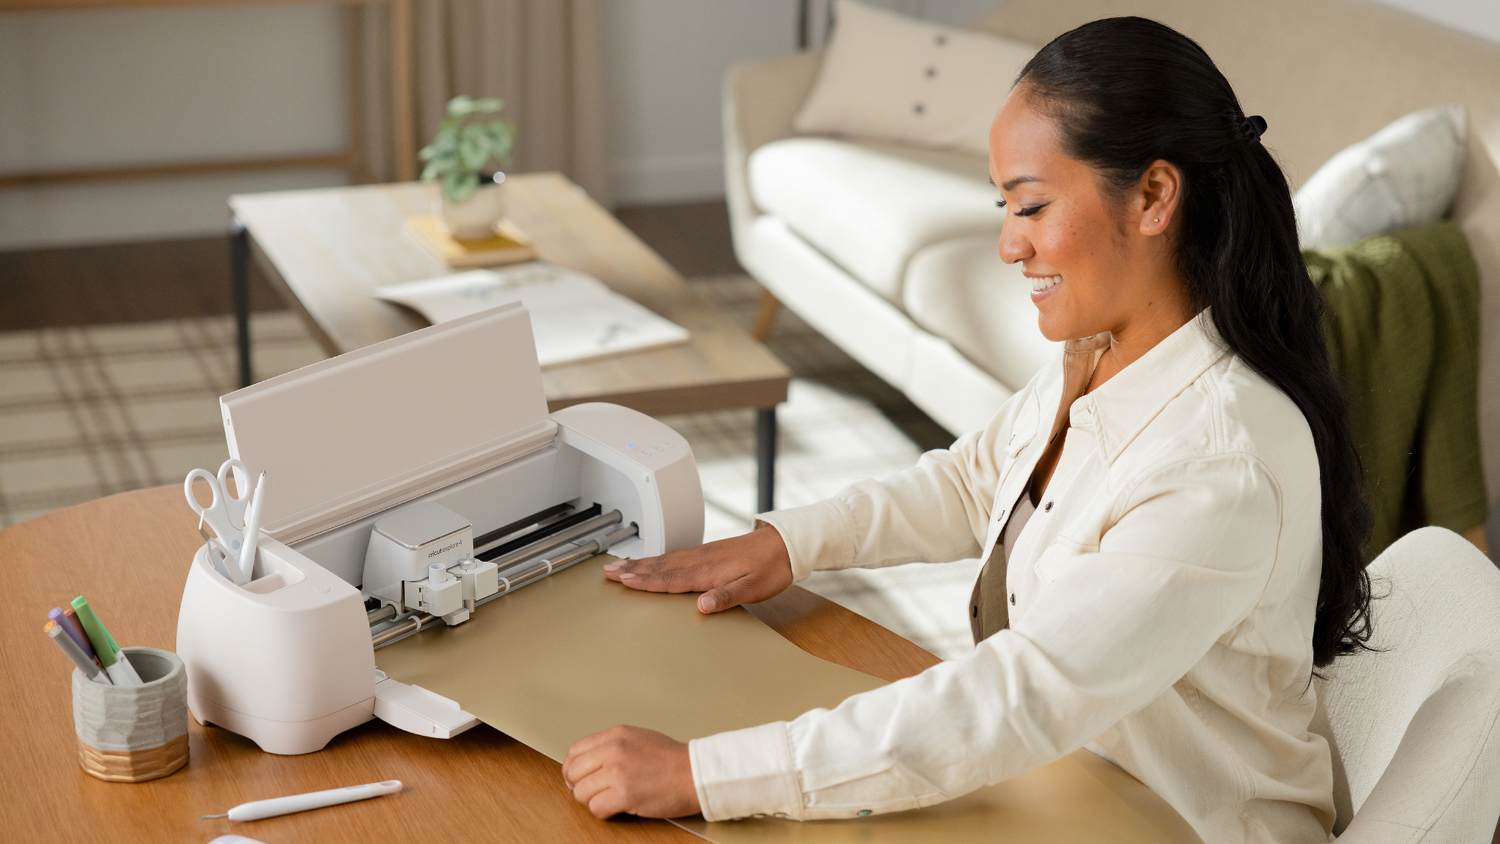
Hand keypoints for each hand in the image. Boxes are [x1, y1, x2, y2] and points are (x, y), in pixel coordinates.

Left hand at [563, 726, 699, 818]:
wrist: (695, 773)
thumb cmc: (673, 759)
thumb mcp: (639, 738)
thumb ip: (612, 746)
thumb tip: (589, 762)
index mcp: (616, 735)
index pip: (575, 751)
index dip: (571, 768)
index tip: (576, 778)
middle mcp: (613, 751)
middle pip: (574, 773)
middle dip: (579, 786)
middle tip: (593, 792)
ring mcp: (618, 772)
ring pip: (581, 793)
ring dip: (593, 801)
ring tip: (610, 799)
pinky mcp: (624, 794)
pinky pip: (596, 808)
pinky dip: (603, 812)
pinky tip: (617, 808)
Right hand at [603, 525, 793, 612]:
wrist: (785, 545)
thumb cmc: (772, 568)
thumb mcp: (754, 588)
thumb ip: (727, 597)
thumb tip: (703, 605)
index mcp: (709, 571)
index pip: (671, 578)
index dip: (647, 581)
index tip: (625, 581)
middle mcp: (702, 560)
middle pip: (661, 567)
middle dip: (633, 570)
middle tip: (608, 571)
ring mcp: (703, 555)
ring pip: (665, 560)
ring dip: (641, 564)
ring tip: (620, 566)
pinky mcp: (707, 553)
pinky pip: (675, 556)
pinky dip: (658, 559)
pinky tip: (651, 562)